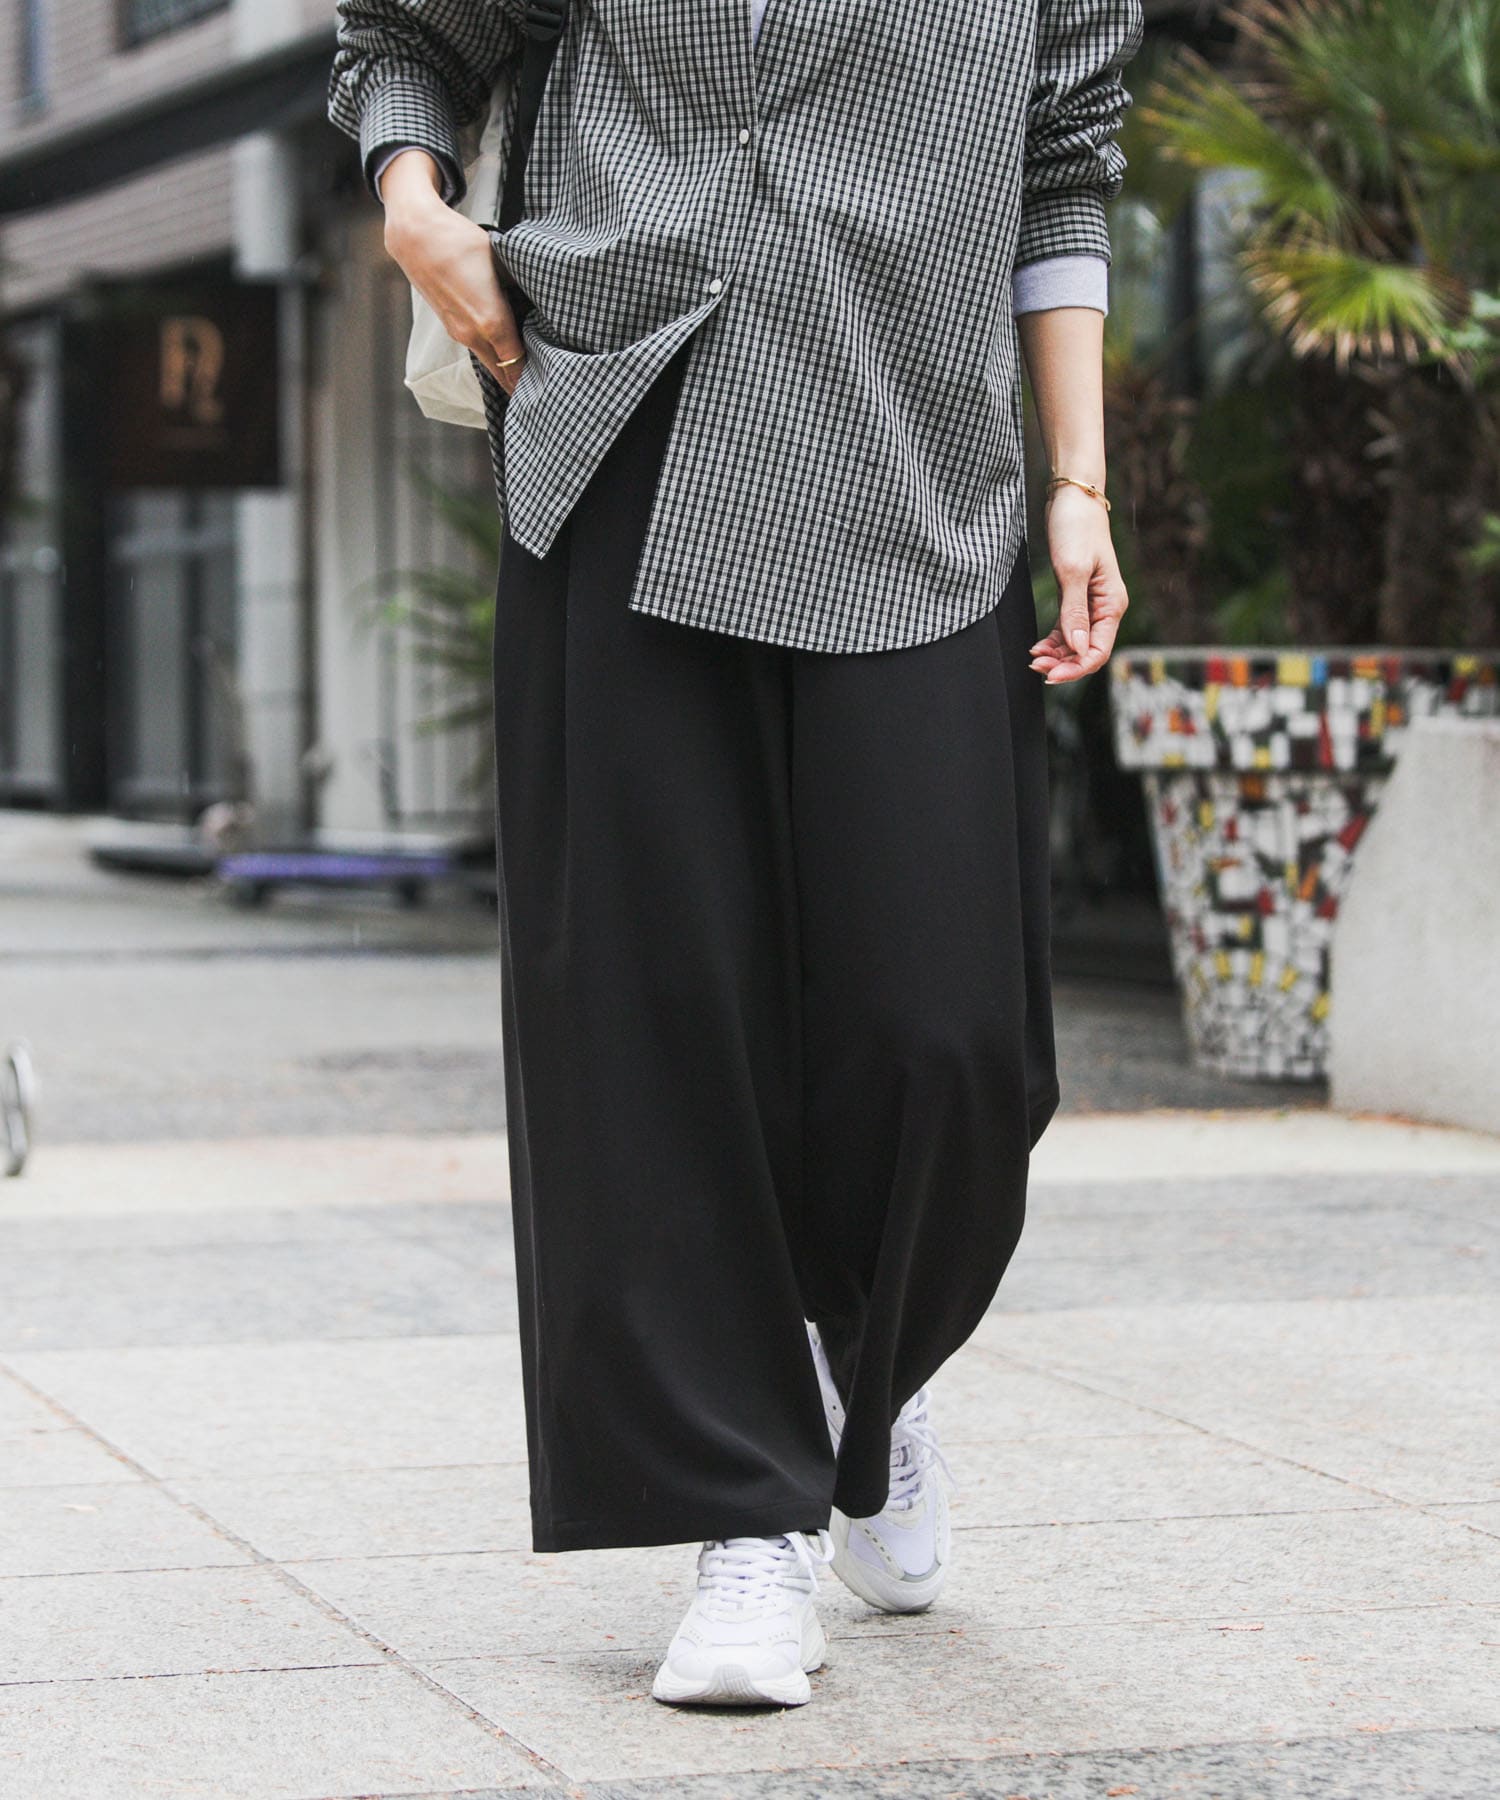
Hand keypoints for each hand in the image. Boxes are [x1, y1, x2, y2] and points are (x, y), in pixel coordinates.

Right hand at [381, 149, 525, 393]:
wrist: (415, 237)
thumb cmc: (460, 243)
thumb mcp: (502, 261)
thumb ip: (523, 287)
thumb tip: (543, 302)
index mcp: (492, 322)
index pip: (519, 364)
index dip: (536, 375)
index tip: (554, 380)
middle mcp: (474, 336)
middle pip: (504, 374)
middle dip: (523, 384)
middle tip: (546, 390)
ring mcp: (460, 335)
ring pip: (491, 364)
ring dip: (508, 372)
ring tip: (530, 375)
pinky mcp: (451, 328)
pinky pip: (479, 352)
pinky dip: (494, 358)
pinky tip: (506, 354)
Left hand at [1028, 485, 1128, 684]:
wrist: (1073, 499)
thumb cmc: (1077, 528)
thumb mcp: (1073, 570)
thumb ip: (1075, 611)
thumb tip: (1079, 647)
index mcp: (1112, 604)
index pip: (1099, 650)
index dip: (1076, 667)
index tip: (1050, 674)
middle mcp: (1105, 607)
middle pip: (1087, 651)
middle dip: (1063, 664)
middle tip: (1035, 666)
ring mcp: (1091, 604)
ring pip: (1076, 643)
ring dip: (1056, 655)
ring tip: (1033, 658)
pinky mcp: (1075, 596)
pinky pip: (1067, 629)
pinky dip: (1053, 641)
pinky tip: (1037, 646)